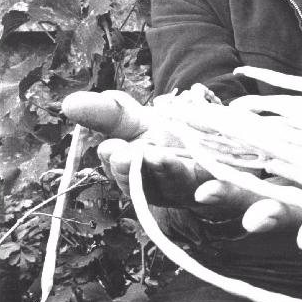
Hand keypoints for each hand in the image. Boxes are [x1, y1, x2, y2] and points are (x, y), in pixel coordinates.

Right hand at [62, 89, 301, 247]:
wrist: (275, 146)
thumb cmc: (203, 143)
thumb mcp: (159, 124)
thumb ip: (117, 116)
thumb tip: (68, 103)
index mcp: (191, 180)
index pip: (159, 177)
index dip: (139, 167)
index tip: (118, 153)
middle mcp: (230, 198)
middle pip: (205, 194)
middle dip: (182, 181)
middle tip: (157, 162)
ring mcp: (274, 206)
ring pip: (260, 212)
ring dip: (247, 213)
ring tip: (231, 204)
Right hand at [62, 90, 213, 206]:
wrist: (222, 161)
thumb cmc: (169, 141)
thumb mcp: (139, 124)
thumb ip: (108, 114)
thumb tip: (69, 103)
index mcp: (140, 172)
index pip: (125, 171)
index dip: (117, 163)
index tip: (110, 149)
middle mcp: (166, 186)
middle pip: (148, 183)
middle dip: (136, 170)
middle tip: (126, 154)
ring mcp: (199, 191)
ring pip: (181, 186)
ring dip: (168, 173)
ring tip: (160, 157)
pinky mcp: (232, 194)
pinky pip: (227, 198)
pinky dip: (218, 195)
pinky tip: (209, 190)